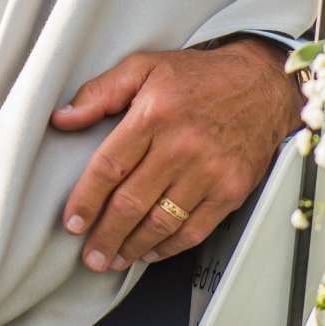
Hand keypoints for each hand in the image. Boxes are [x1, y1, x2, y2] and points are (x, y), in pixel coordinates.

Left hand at [51, 39, 303, 270]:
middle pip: (131, 203)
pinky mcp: (231, 190)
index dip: (86, 200)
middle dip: (105, 236)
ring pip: (161, 223)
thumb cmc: (200, 77)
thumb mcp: (145, 67)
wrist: (262, 84)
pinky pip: (194, 229)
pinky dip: (169, 247)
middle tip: (90, 255)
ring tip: (115, 258)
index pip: (109, 167)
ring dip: (132, 247)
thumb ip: (100, 92)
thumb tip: (62, 118)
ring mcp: (209, 171)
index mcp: (154, 114)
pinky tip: (151, 251)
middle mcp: (181, 146)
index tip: (73, 222)